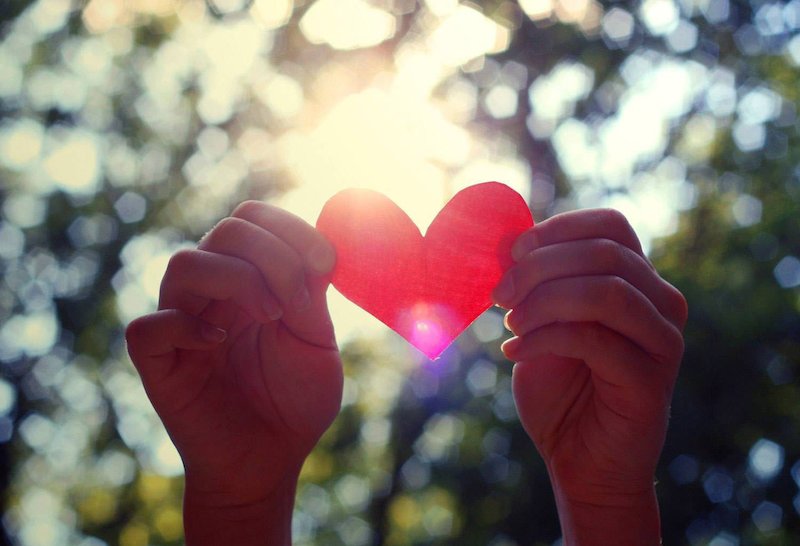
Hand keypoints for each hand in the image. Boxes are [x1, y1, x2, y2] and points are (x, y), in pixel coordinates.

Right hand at [125, 201, 341, 544]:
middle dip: (271, 255)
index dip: (290, 228)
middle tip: (293, 303)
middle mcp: (212, 293)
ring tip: (271, 317)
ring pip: (185, 264)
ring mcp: (182, 324)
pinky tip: (219, 343)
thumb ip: (310, 293)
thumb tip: (316, 242)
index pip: (254, 219)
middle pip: (225, 230)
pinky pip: (149, 327)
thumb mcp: (316, 342)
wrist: (271, 462)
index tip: (325, 265)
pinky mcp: (158, 362)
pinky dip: (186, 327)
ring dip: (236, 280)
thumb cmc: (296, 402)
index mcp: (251, 279)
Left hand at [492, 209, 686, 545]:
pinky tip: (513, 353)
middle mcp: (661, 303)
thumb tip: (504, 242)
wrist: (578, 460)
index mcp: (636, 281)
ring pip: (607, 292)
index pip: (612, 225)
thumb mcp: (539, 324)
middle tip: (498, 295)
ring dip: (545, 302)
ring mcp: (663, 341)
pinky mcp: (652, 381)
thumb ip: (534, 284)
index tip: (512, 251)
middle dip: (539, 267)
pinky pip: (596, 340)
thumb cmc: (558, 388)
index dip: (559, 228)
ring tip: (510, 325)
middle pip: (605, 254)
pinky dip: (545, 340)